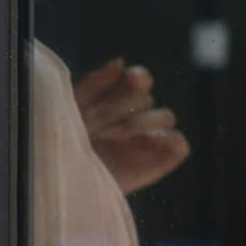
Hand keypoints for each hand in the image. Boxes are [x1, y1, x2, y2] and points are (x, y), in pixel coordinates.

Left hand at [72, 55, 189, 194]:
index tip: (128, 81)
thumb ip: (94, 83)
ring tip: (114, 137)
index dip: (137, 78)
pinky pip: (180, 144)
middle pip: (147, 99)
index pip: (141, 80)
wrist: (66, 182)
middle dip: (121, 108)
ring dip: (140, 123)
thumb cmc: (65, 145)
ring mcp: (149, 140)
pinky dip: (169, 140)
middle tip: (97, 125)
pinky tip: (145, 141)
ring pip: (166, 116)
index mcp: (119, 103)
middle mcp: (136, 119)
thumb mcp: (72, 109)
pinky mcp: (159, 162)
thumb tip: (119, 63)